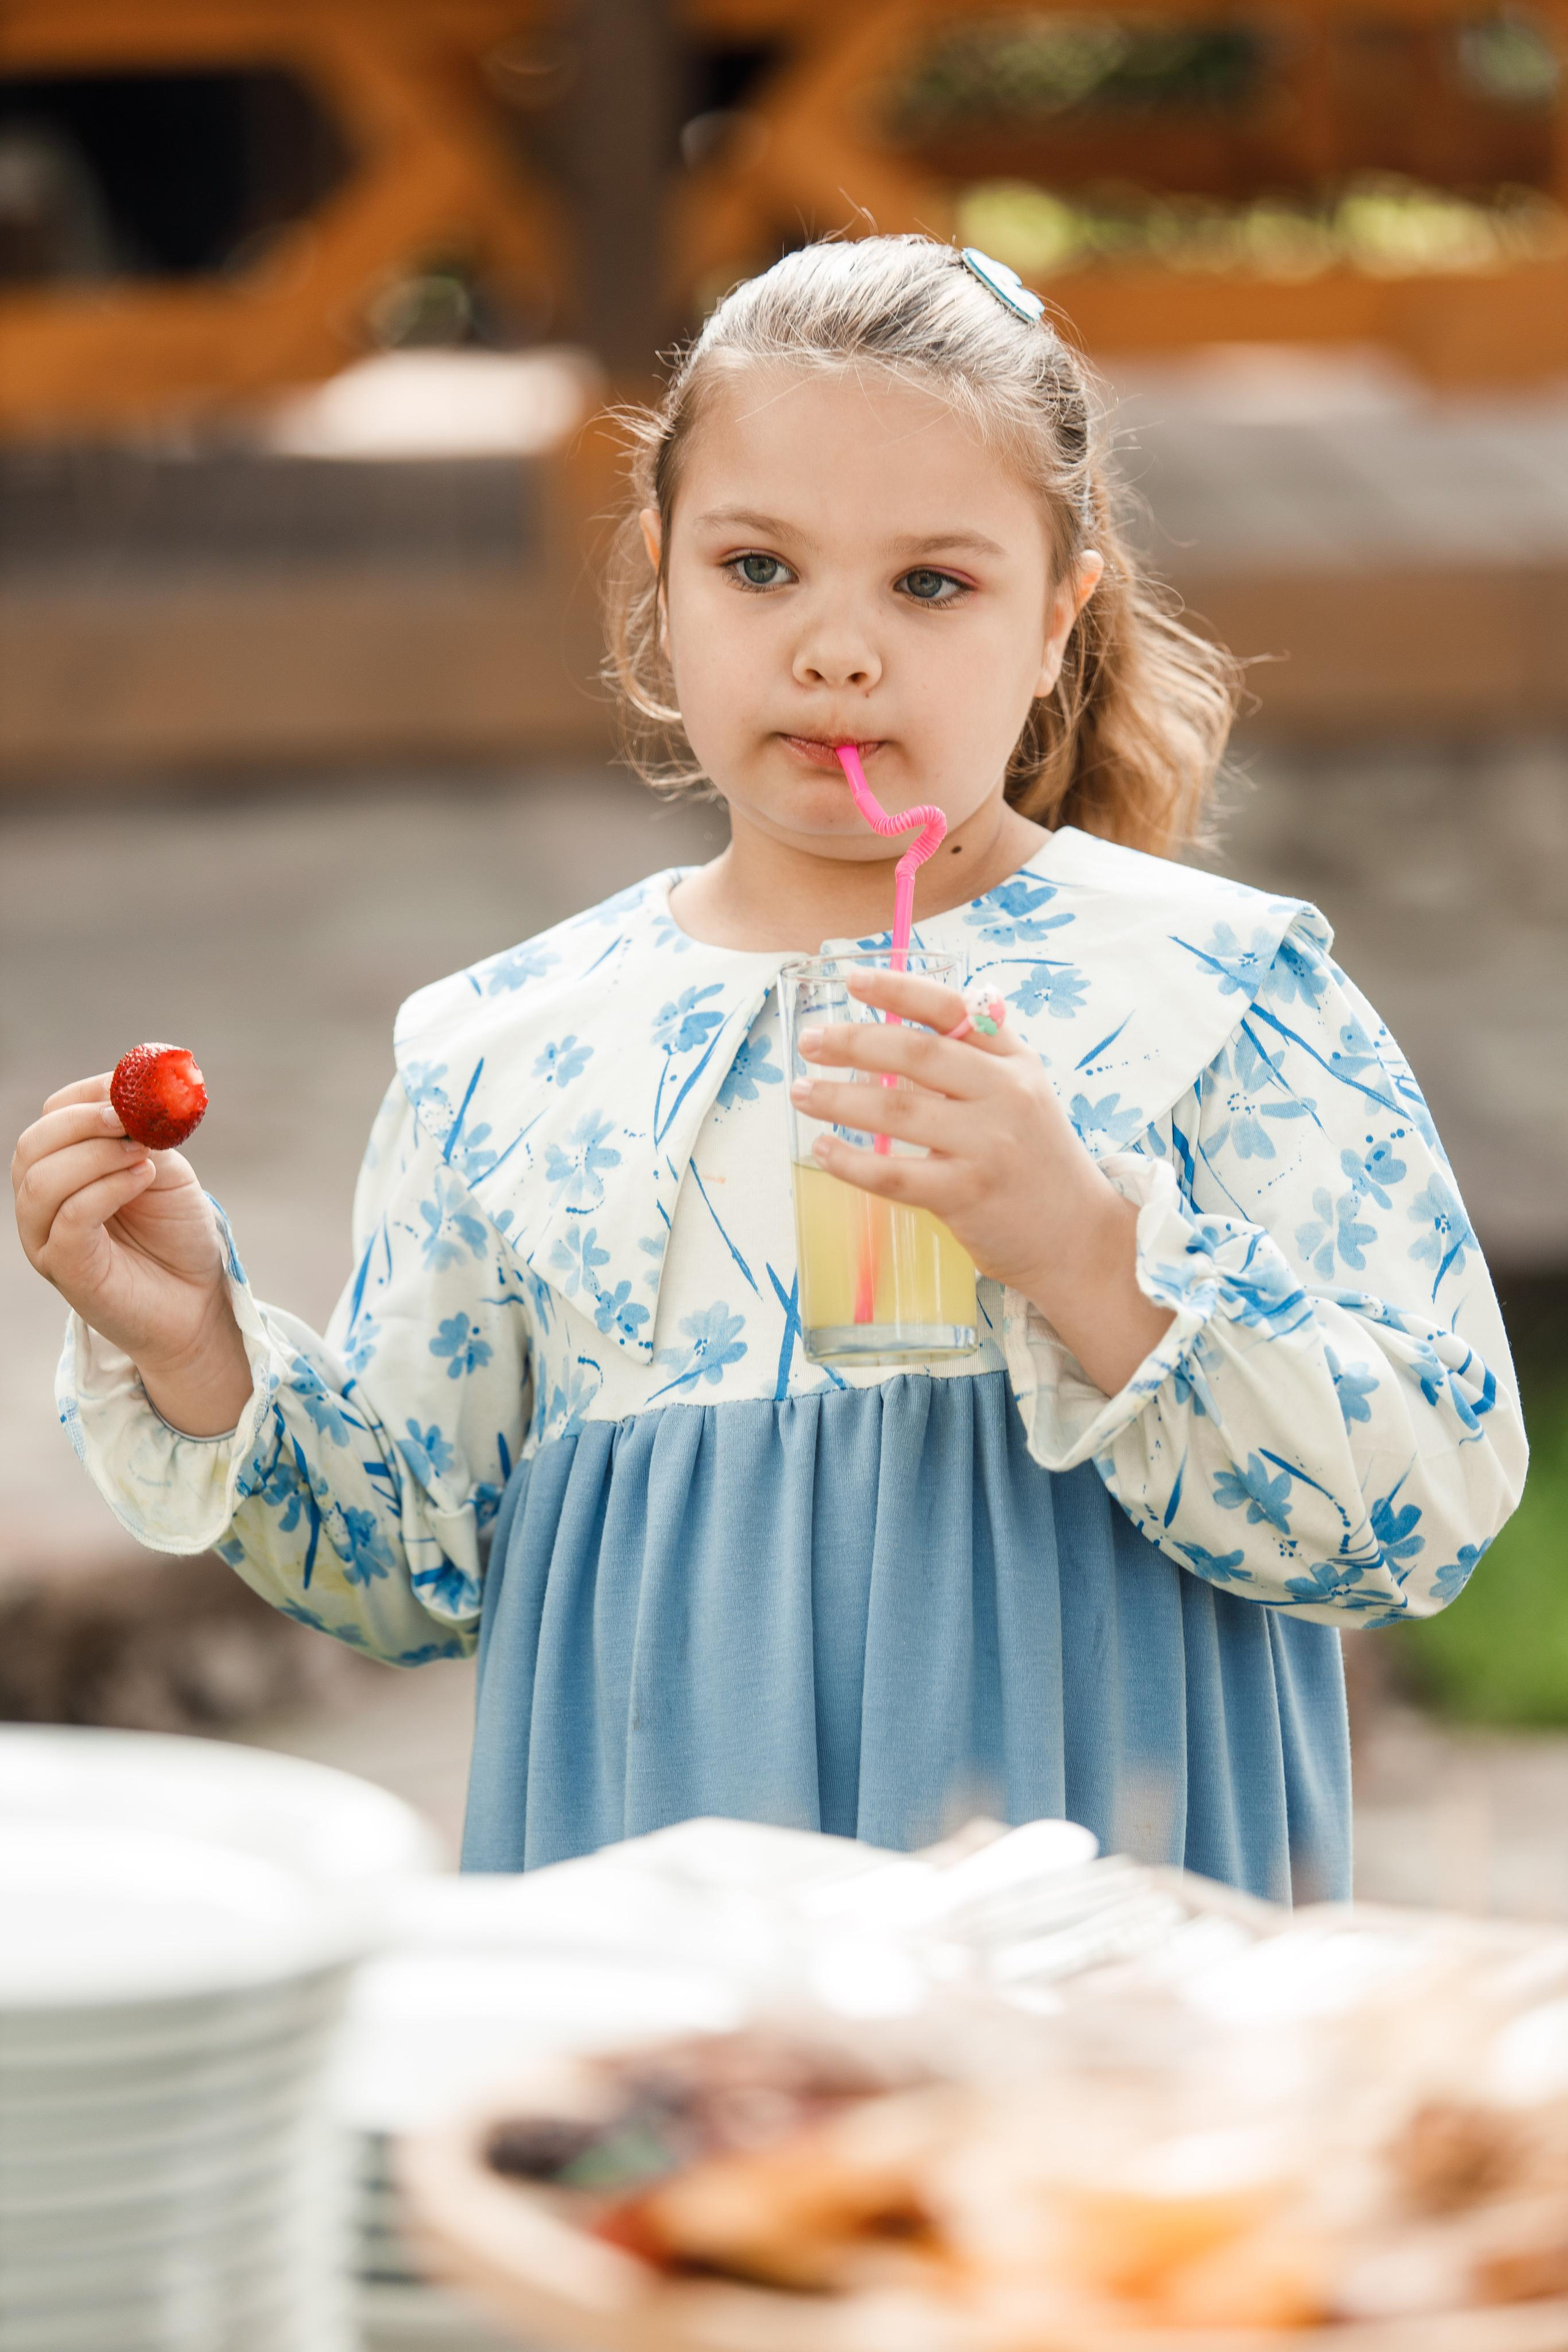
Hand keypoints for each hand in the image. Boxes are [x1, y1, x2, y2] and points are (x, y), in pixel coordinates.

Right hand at [12, 1074, 252, 1435]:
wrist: (197, 1298)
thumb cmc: (177, 1233)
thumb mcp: (166, 1171)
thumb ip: (144, 1135)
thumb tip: (133, 1095)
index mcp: (64, 1167)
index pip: (52, 1116)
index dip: (86, 1095)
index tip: (127, 1089)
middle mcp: (43, 1201)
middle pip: (34, 1145)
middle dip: (81, 1122)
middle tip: (127, 1118)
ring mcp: (47, 1237)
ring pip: (42, 1181)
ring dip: (95, 1155)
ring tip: (143, 1156)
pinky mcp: (64, 1267)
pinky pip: (69, 1218)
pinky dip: (105, 1189)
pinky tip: (140, 1178)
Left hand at [792, 969, 1173, 1396]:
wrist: (1078, 1236)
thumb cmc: (1036, 1162)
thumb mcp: (1023, 1095)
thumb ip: (976, 1060)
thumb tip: (902, 1025)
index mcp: (1015, 1062)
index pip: (952, 1010)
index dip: (898, 988)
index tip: (852, 979)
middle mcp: (1005, 1095)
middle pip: (915, 1052)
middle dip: (853, 1041)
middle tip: (810, 1042)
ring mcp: (987, 1145)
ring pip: (896, 1110)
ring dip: (837, 1098)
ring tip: (801, 1092)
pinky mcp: (967, 1194)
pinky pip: (893, 1174)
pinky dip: (850, 1161)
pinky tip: (824, 1149)